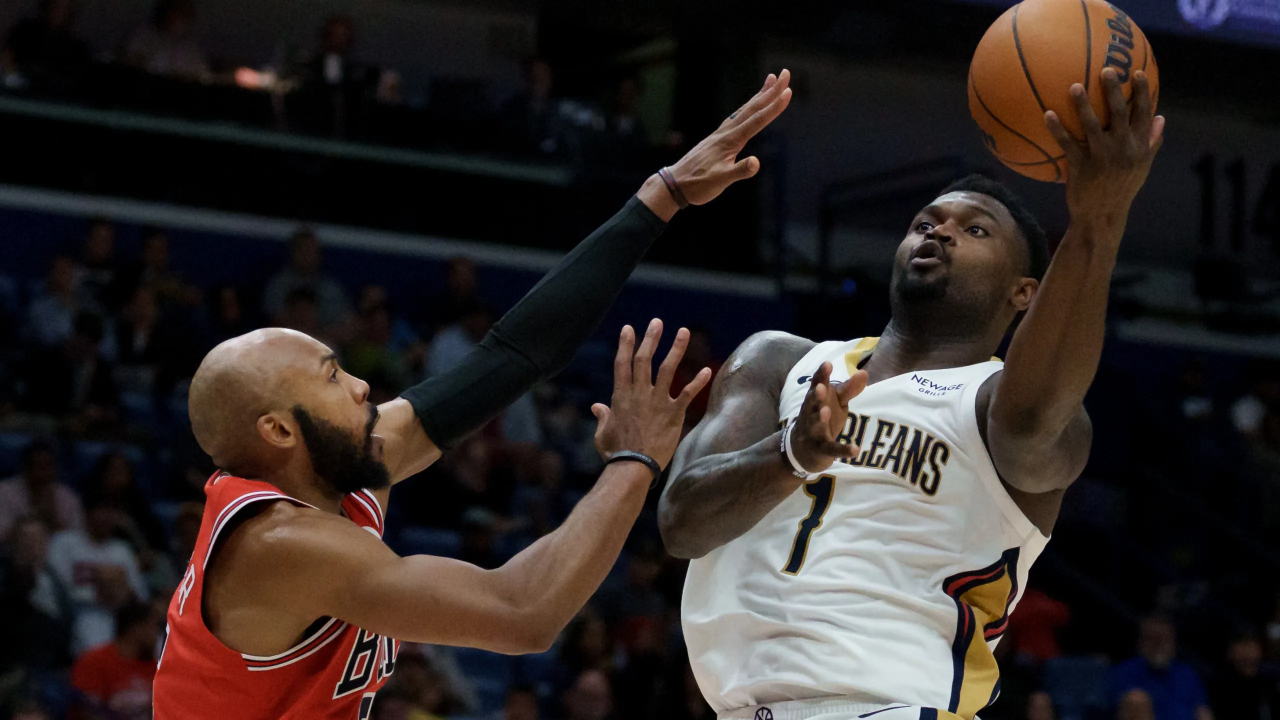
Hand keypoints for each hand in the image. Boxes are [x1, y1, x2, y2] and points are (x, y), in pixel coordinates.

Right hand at [592, 319, 712, 468]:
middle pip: (645, 359)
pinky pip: (687, 394)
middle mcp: (639, 393)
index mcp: (621, 396)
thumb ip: (602, 416)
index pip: (623, 364)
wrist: (633, 467)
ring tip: (683, 331)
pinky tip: (707, 370)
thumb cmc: (616, 452)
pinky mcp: (674, 413)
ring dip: (676, 349)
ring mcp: (657, 402)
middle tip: (656, 322)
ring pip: (668, 369)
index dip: (625, 345)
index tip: (629, 329)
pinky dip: (697, 382)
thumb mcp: (603, 433)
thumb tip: (596, 407)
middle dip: (651, 339)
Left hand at [637, 70, 793, 219]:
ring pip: (744, 109)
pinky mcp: (717, 138)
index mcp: (731, 140)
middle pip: (753, 107)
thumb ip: (739, 171)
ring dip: (760, 95)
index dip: (774, 107)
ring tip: (770, 80)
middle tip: (786, 73)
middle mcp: (726, 132)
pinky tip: (749, 108)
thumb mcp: (720, 181)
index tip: (788, 91)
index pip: (757, 120)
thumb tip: (756, 163)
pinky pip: (737, 117)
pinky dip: (747, 108)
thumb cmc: (698, 185)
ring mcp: (721, 134)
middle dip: (771, 91)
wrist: (675, 184)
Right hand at [789, 362, 867, 472]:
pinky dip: (843, 450)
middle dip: (816, 396)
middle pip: (812, 404)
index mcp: (815, 399)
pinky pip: (831, 449)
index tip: (827, 364)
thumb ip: (848, 389)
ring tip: (826, 412)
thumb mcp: (836, 402)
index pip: (816, 385)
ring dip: (820, 418)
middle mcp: (810, 413)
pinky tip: (855, 450)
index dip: (821, 375)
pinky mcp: (821, 450)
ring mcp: (813, 432)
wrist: (802, 450)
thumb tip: (864, 372)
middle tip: (821, 388)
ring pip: (815, 425)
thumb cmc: (821, 418)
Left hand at [1045, 68, 1163, 226]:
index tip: (1137, 72)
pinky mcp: (1082, 166)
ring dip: (1083, 105)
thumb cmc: (1122, 189)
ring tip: (1074, 86)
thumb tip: (1161, 118)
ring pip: (1092, 126)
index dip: (1142, 93)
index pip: (1144, 115)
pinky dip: (1057, 128)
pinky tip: (1047, 113)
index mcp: (1139, 147)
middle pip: (1120, 114)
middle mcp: (1124, 149)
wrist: (1103, 216)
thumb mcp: (1142, 167)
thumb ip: (1151, 142)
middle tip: (1106, 69)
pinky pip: (1067, 143)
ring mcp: (1102, 157)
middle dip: (1114, 91)